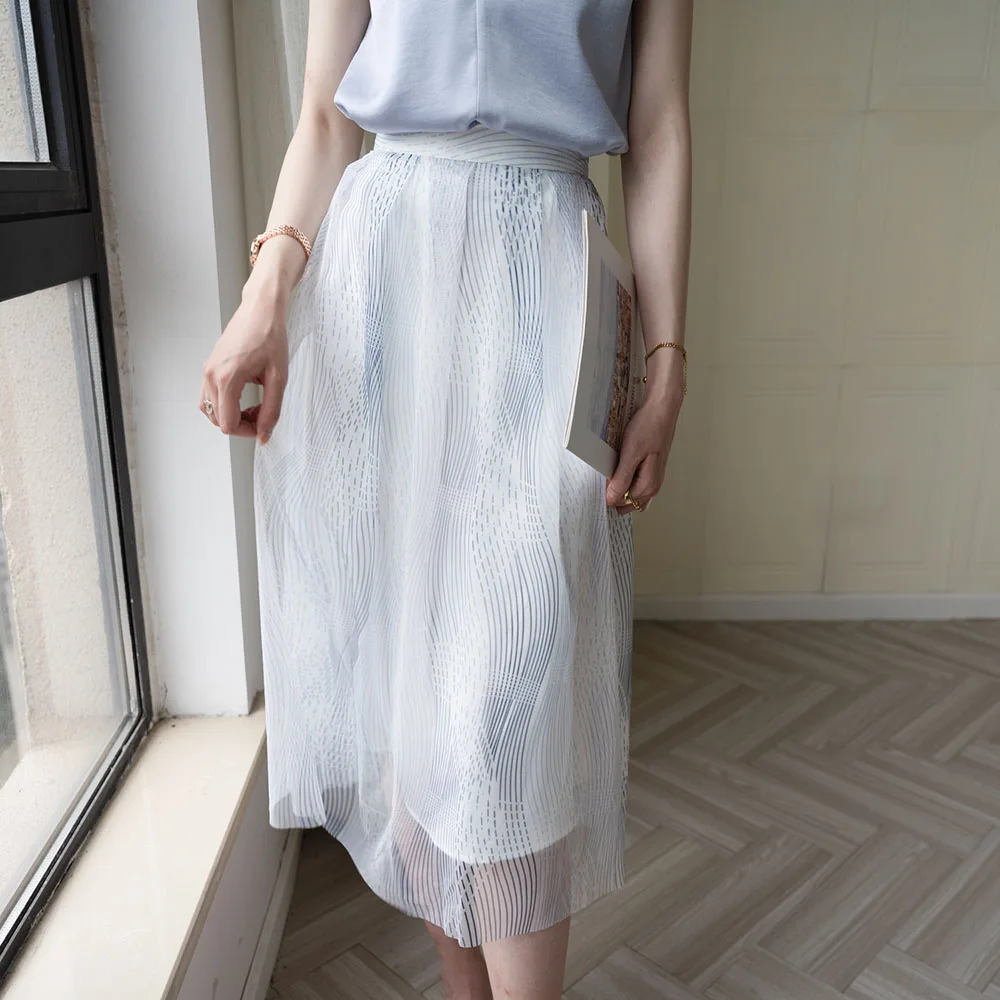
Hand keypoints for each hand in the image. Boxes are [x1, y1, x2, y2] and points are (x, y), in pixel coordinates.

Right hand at [200, 281, 288, 444]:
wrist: (261, 309)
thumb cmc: (270, 336)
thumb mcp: (278, 378)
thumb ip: (272, 410)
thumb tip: (263, 435)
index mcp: (227, 379)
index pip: (228, 424)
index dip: (247, 432)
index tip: (263, 425)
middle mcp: (211, 375)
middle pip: (218, 420)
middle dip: (241, 424)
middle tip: (261, 413)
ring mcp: (208, 370)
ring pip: (211, 410)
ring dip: (231, 415)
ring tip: (254, 405)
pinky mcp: (210, 366)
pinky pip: (209, 396)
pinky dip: (224, 404)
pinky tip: (243, 397)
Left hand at [605, 356, 683, 515]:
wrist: (661, 411)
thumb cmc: (648, 428)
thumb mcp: (630, 454)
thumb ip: (621, 479)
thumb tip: (611, 499)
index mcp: (648, 486)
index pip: (621, 503)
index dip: (608, 494)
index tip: (599, 481)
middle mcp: (653, 486)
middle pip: (626, 502)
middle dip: (614, 493)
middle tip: (603, 476)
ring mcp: (653, 479)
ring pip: (630, 494)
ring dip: (619, 486)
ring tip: (611, 470)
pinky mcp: (650, 470)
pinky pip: (634, 484)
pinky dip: (625, 479)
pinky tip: (619, 467)